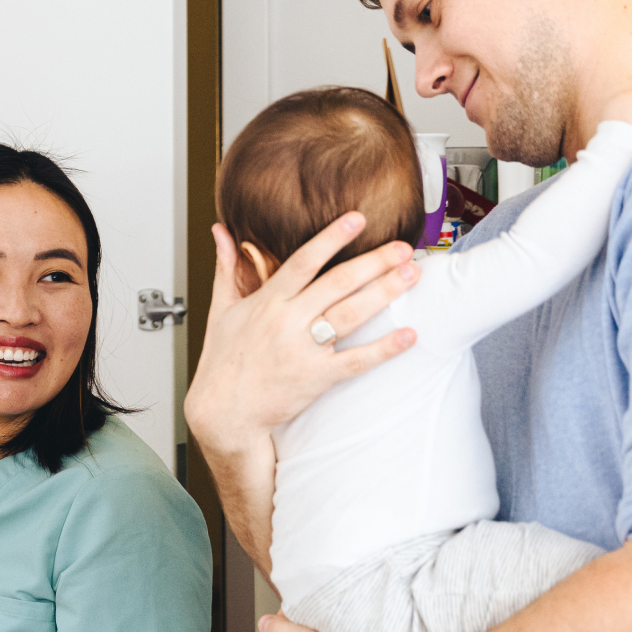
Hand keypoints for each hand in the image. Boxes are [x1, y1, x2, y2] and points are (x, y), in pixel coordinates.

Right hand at [182, 213, 417, 459]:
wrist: (223, 412)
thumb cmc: (223, 361)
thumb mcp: (220, 309)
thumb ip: (227, 267)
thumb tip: (221, 231)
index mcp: (267, 301)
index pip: (304, 261)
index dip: (332, 238)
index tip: (357, 219)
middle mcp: (287, 322)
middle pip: (338, 283)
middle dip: (374, 262)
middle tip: (402, 247)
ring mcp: (303, 350)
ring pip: (352, 314)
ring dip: (385, 292)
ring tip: (410, 275)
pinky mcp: (316, 378)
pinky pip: (356, 361)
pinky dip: (384, 348)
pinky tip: (408, 335)